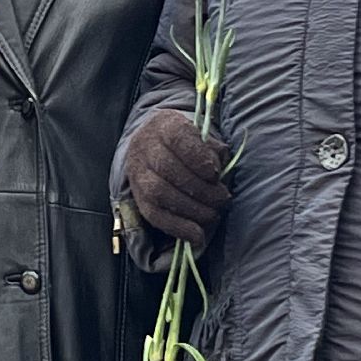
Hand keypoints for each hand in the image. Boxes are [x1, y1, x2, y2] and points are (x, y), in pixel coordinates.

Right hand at [124, 108, 230, 246]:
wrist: (156, 145)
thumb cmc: (188, 143)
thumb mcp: (203, 136)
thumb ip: (213, 150)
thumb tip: (219, 168)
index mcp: (164, 125)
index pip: (178, 138)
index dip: (198, 157)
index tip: (216, 174)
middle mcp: (145, 146)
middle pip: (168, 168)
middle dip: (200, 189)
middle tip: (222, 199)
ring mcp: (137, 172)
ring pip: (158, 192)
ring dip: (190, 209)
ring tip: (212, 215)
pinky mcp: (137, 196)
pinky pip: (153, 215)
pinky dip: (177, 228)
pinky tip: (196, 236)